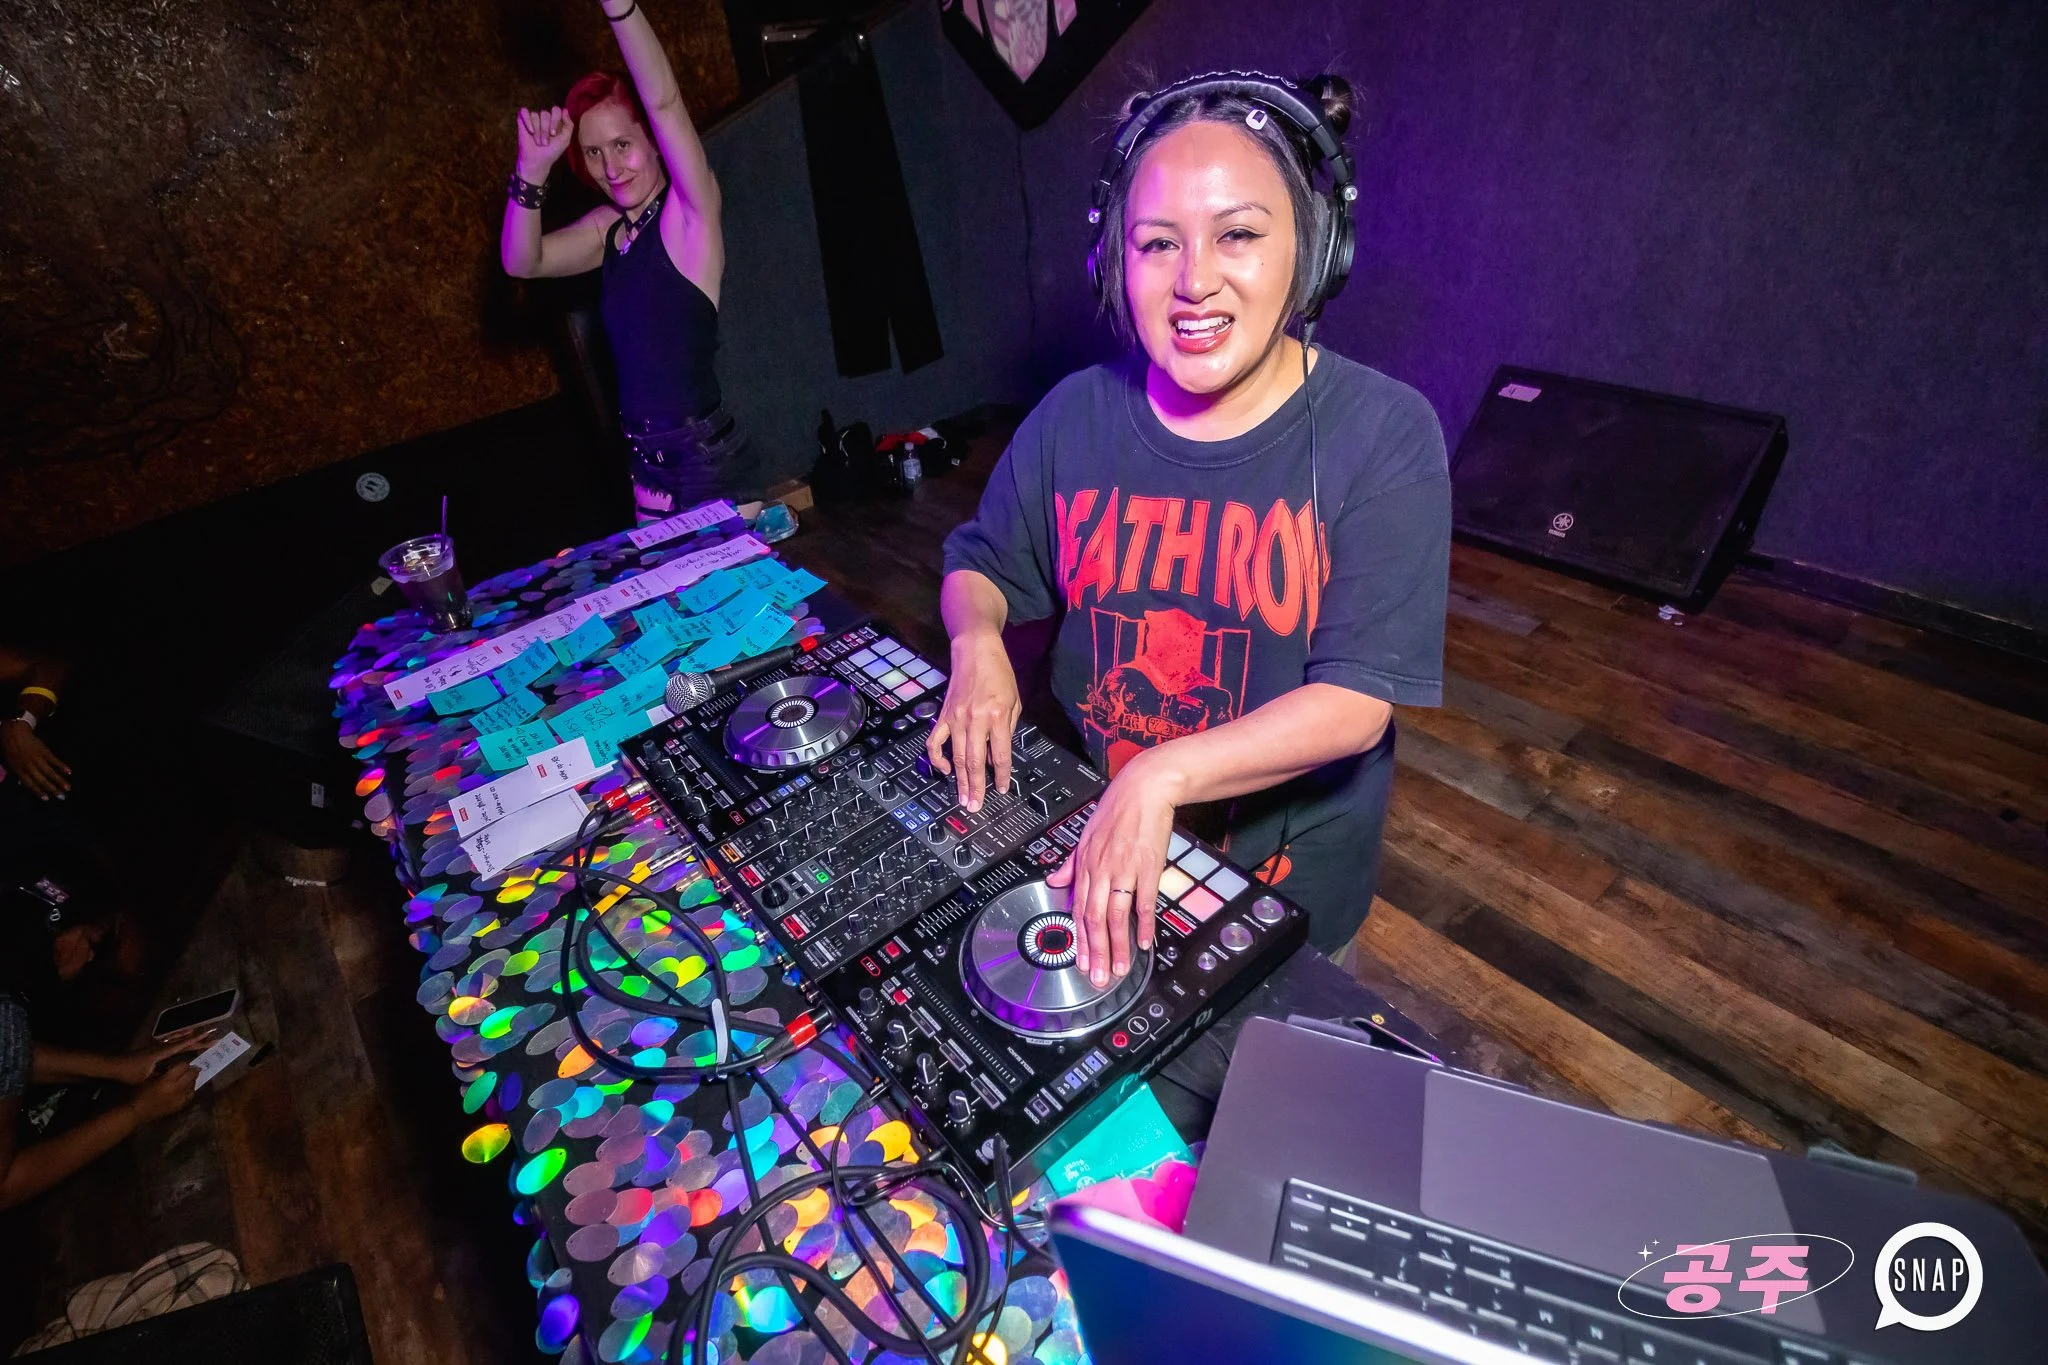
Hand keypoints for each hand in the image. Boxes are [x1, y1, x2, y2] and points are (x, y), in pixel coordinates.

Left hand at [0, 718, 68, 798]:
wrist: (14, 733)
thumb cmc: (10, 749)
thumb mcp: (10, 763)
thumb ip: (17, 774)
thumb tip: (22, 784)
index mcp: (20, 771)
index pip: (31, 784)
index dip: (39, 792)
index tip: (47, 799)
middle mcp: (29, 767)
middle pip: (42, 780)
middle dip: (53, 789)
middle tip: (62, 797)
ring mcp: (38, 759)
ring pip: (50, 772)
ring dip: (60, 781)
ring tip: (68, 788)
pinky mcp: (44, 751)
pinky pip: (54, 760)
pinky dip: (62, 766)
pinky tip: (69, 772)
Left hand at [110, 1028, 216, 1085]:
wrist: (113, 1066)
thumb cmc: (129, 1073)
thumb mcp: (147, 1078)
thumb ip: (162, 1076)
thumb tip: (177, 1075)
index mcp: (162, 1052)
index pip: (183, 1045)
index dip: (198, 1041)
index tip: (210, 1036)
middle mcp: (161, 1046)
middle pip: (183, 1040)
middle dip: (198, 1038)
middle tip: (212, 1035)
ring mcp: (156, 1046)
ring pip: (176, 1039)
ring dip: (188, 1036)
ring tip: (199, 1031)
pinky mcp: (152, 1048)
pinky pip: (170, 1041)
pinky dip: (178, 1038)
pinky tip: (180, 1037)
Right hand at [128, 1057, 202, 1122]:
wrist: (138, 1112)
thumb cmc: (140, 1093)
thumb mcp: (149, 1077)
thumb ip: (163, 1070)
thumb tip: (175, 1065)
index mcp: (167, 1080)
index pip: (184, 1066)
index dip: (183, 1063)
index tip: (181, 1063)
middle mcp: (177, 1089)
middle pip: (192, 1074)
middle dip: (191, 1070)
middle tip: (188, 1068)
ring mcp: (180, 1099)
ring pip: (194, 1084)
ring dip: (191, 1079)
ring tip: (186, 1078)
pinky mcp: (180, 1106)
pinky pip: (191, 1094)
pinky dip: (189, 1089)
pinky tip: (184, 1088)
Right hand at [514, 105, 572, 178]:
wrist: (537, 160)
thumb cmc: (552, 151)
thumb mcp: (565, 140)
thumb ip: (569, 125)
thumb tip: (565, 110)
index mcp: (555, 120)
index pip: (556, 110)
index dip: (554, 121)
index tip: (553, 134)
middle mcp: (544, 117)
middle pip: (545, 113)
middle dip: (544, 130)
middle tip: (544, 143)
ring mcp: (533, 118)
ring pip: (535, 115)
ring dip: (537, 131)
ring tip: (537, 142)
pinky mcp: (522, 120)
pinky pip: (524, 112)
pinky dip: (527, 121)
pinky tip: (530, 131)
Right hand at [926, 630, 1020, 811]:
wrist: (975, 651)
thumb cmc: (999, 674)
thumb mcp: (1014, 701)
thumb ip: (1008, 728)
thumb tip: (1001, 754)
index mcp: (997, 717)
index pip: (1000, 755)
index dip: (1001, 775)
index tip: (1001, 789)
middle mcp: (975, 720)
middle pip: (975, 762)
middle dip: (976, 787)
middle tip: (975, 806)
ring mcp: (956, 719)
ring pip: (957, 757)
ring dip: (960, 781)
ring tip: (963, 799)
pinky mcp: (943, 716)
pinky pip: (936, 742)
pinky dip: (938, 759)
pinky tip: (945, 770)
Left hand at [1045, 748, 1180, 987]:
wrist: (1144, 788)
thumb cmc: (1117, 810)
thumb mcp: (1086, 834)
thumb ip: (1071, 863)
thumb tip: (1054, 879)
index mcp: (1085, 864)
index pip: (1077, 909)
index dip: (1079, 940)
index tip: (1081, 963)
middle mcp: (1101, 870)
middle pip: (1093, 919)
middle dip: (1096, 953)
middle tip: (1098, 978)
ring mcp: (1124, 870)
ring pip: (1115, 916)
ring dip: (1117, 946)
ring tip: (1120, 969)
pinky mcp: (1147, 867)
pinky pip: (1143, 902)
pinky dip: (1143, 924)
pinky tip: (1145, 942)